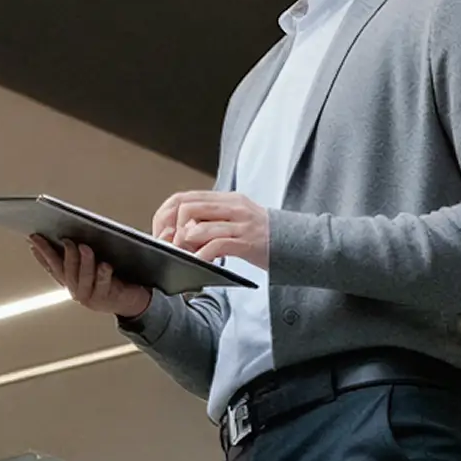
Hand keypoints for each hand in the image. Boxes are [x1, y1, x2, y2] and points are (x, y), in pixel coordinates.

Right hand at [30, 235, 150, 319]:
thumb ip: (77, 256)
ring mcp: (90, 296)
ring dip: (83, 262)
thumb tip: (64, 236)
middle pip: (65, 271)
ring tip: (84, 247)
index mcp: (70, 281)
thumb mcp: (90, 267)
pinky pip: (103, 285)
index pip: (51, 264)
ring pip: (83, 278)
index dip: (41, 252)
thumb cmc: (110, 281)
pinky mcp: (106, 298)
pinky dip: (103, 274)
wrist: (130, 302)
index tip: (34, 237)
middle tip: (66, 240)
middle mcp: (76, 290)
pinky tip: (104, 265)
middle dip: (64, 255)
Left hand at [154, 191, 269, 268]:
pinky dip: (202, 256)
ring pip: (199, 227)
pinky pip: (217, 246)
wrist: (299, 242)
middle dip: (172, 229)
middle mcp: (232, 207)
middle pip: (188, 208)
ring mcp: (240, 223)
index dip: (167, 215)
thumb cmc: (263, 236)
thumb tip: (182, 236)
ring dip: (184, 245)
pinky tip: (200, 263)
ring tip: (183, 257)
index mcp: (226, 199)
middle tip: (171, 247)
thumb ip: (212, 222)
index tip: (162, 233)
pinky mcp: (248, 242)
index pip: (185, 198)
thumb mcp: (236, 220)